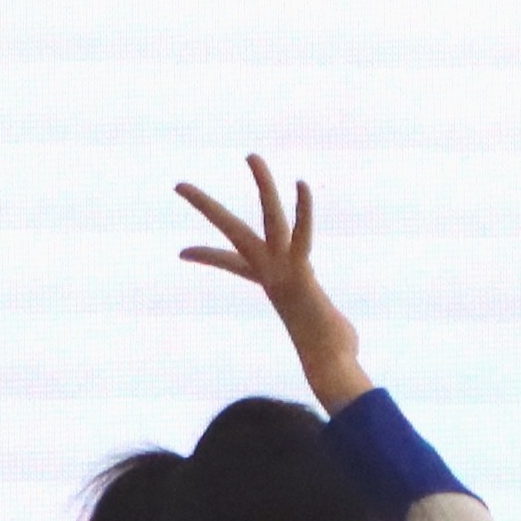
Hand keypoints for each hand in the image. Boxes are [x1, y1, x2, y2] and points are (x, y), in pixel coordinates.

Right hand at [176, 164, 374, 408]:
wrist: (329, 364)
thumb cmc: (330, 349)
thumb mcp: (319, 326)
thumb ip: (325, 324)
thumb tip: (341, 344)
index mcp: (268, 281)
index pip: (230, 262)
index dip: (206, 256)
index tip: (182, 251)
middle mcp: (269, 272)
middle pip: (232, 231)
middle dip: (206, 206)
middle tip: (179, 184)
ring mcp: (283, 270)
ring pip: (269, 219)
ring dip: (262, 186)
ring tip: (252, 155)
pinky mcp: (301, 273)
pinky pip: (302, 236)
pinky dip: (303, 211)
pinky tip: (301, 184)